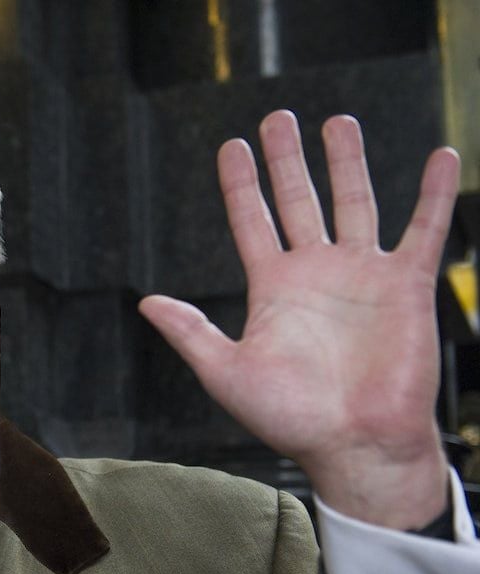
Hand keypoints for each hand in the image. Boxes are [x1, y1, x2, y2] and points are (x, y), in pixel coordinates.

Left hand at [139, 110, 457, 529]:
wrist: (353, 445)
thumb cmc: (289, 418)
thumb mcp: (226, 372)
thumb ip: (190, 332)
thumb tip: (146, 301)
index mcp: (272, 289)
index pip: (252, 221)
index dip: (241, 184)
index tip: (231, 146)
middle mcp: (315, 274)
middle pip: (299, 200)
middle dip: (288, 161)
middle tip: (278, 118)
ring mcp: (362, 276)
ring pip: (354, 203)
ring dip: (347, 163)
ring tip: (337, 122)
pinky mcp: (405, 287)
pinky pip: (422, 230)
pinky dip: (431, 195)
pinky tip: (439, 156)